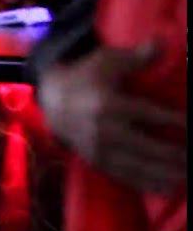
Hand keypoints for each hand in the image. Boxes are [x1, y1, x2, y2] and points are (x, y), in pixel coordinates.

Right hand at [38, 42, 186, 193]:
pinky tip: (169, 188)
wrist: (53, 99)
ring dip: (168, 174)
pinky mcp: (97, 161)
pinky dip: (149, 184)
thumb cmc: (86, 76)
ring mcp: (100, 149)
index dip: (179, 122)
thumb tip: (163, 42)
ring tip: (189, 176)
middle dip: (178, 155)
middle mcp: (105, 130)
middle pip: (150, 147)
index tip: (192, 126)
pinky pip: (126, 176)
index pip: (152, 116)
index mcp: (109, 104)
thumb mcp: (107, 60)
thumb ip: (137, 56)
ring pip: (140, 167)